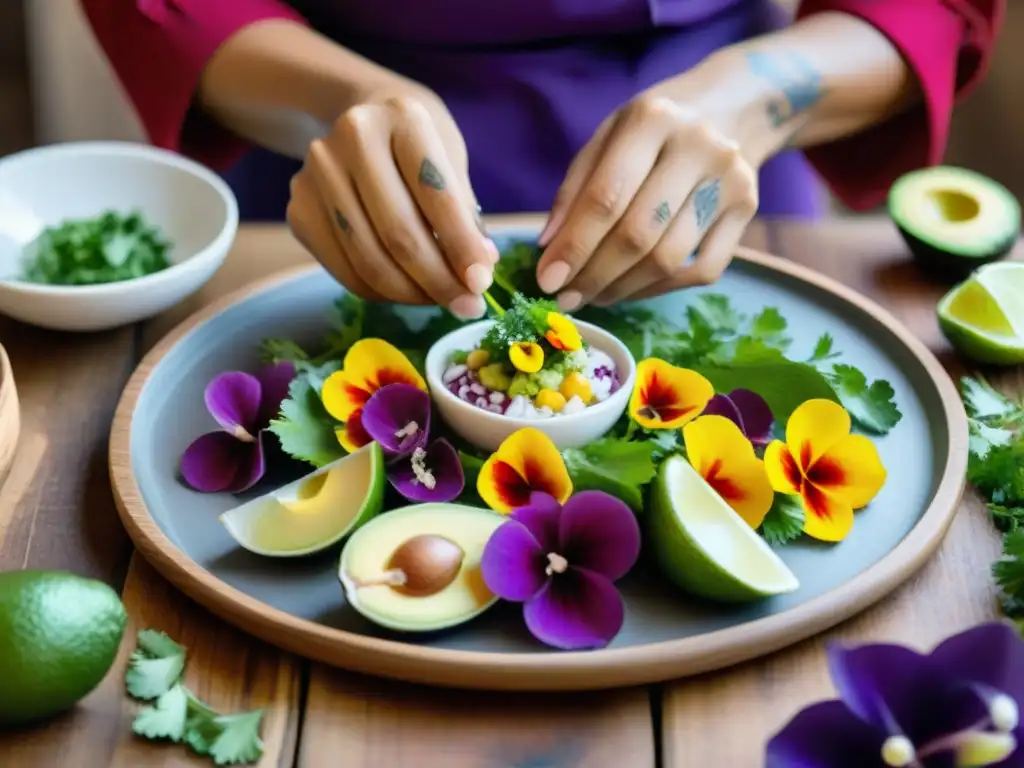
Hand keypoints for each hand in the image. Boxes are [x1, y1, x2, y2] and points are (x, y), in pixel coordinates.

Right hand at [287, 88, 497, 318]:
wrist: (358, 115)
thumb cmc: (417, 143)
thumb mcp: (450, 158)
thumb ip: (464, 213)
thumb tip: (477, 272)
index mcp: (403, 117)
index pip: (436, 194)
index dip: (461, 246)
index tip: (481, 284)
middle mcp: (353, 137)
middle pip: (398, 233)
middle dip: (438, 281)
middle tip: (467, 307)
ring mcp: (318, 173)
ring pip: (368, 260)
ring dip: (411, 294)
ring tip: (440, 300)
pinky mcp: (298, 208)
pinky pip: (344, 271)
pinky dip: (380, 293)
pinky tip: (406, 290)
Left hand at [534, 94, 758, 309]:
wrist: (733, 105)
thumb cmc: (654, 129)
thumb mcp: (607, 138)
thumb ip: (575, 190)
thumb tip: (549, 249)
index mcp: (651, 119)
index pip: (606, 197)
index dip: (574, 246)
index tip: (547, 281)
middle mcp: (697, 147)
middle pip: (638, 234)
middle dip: (594, 275)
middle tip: (567, 297)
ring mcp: (729, 179)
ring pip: (669, 259)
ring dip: (623, 288)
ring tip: (594, 295)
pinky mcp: (748, 209)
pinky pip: (703, 270)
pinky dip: (661, 289)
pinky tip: (633, 289)